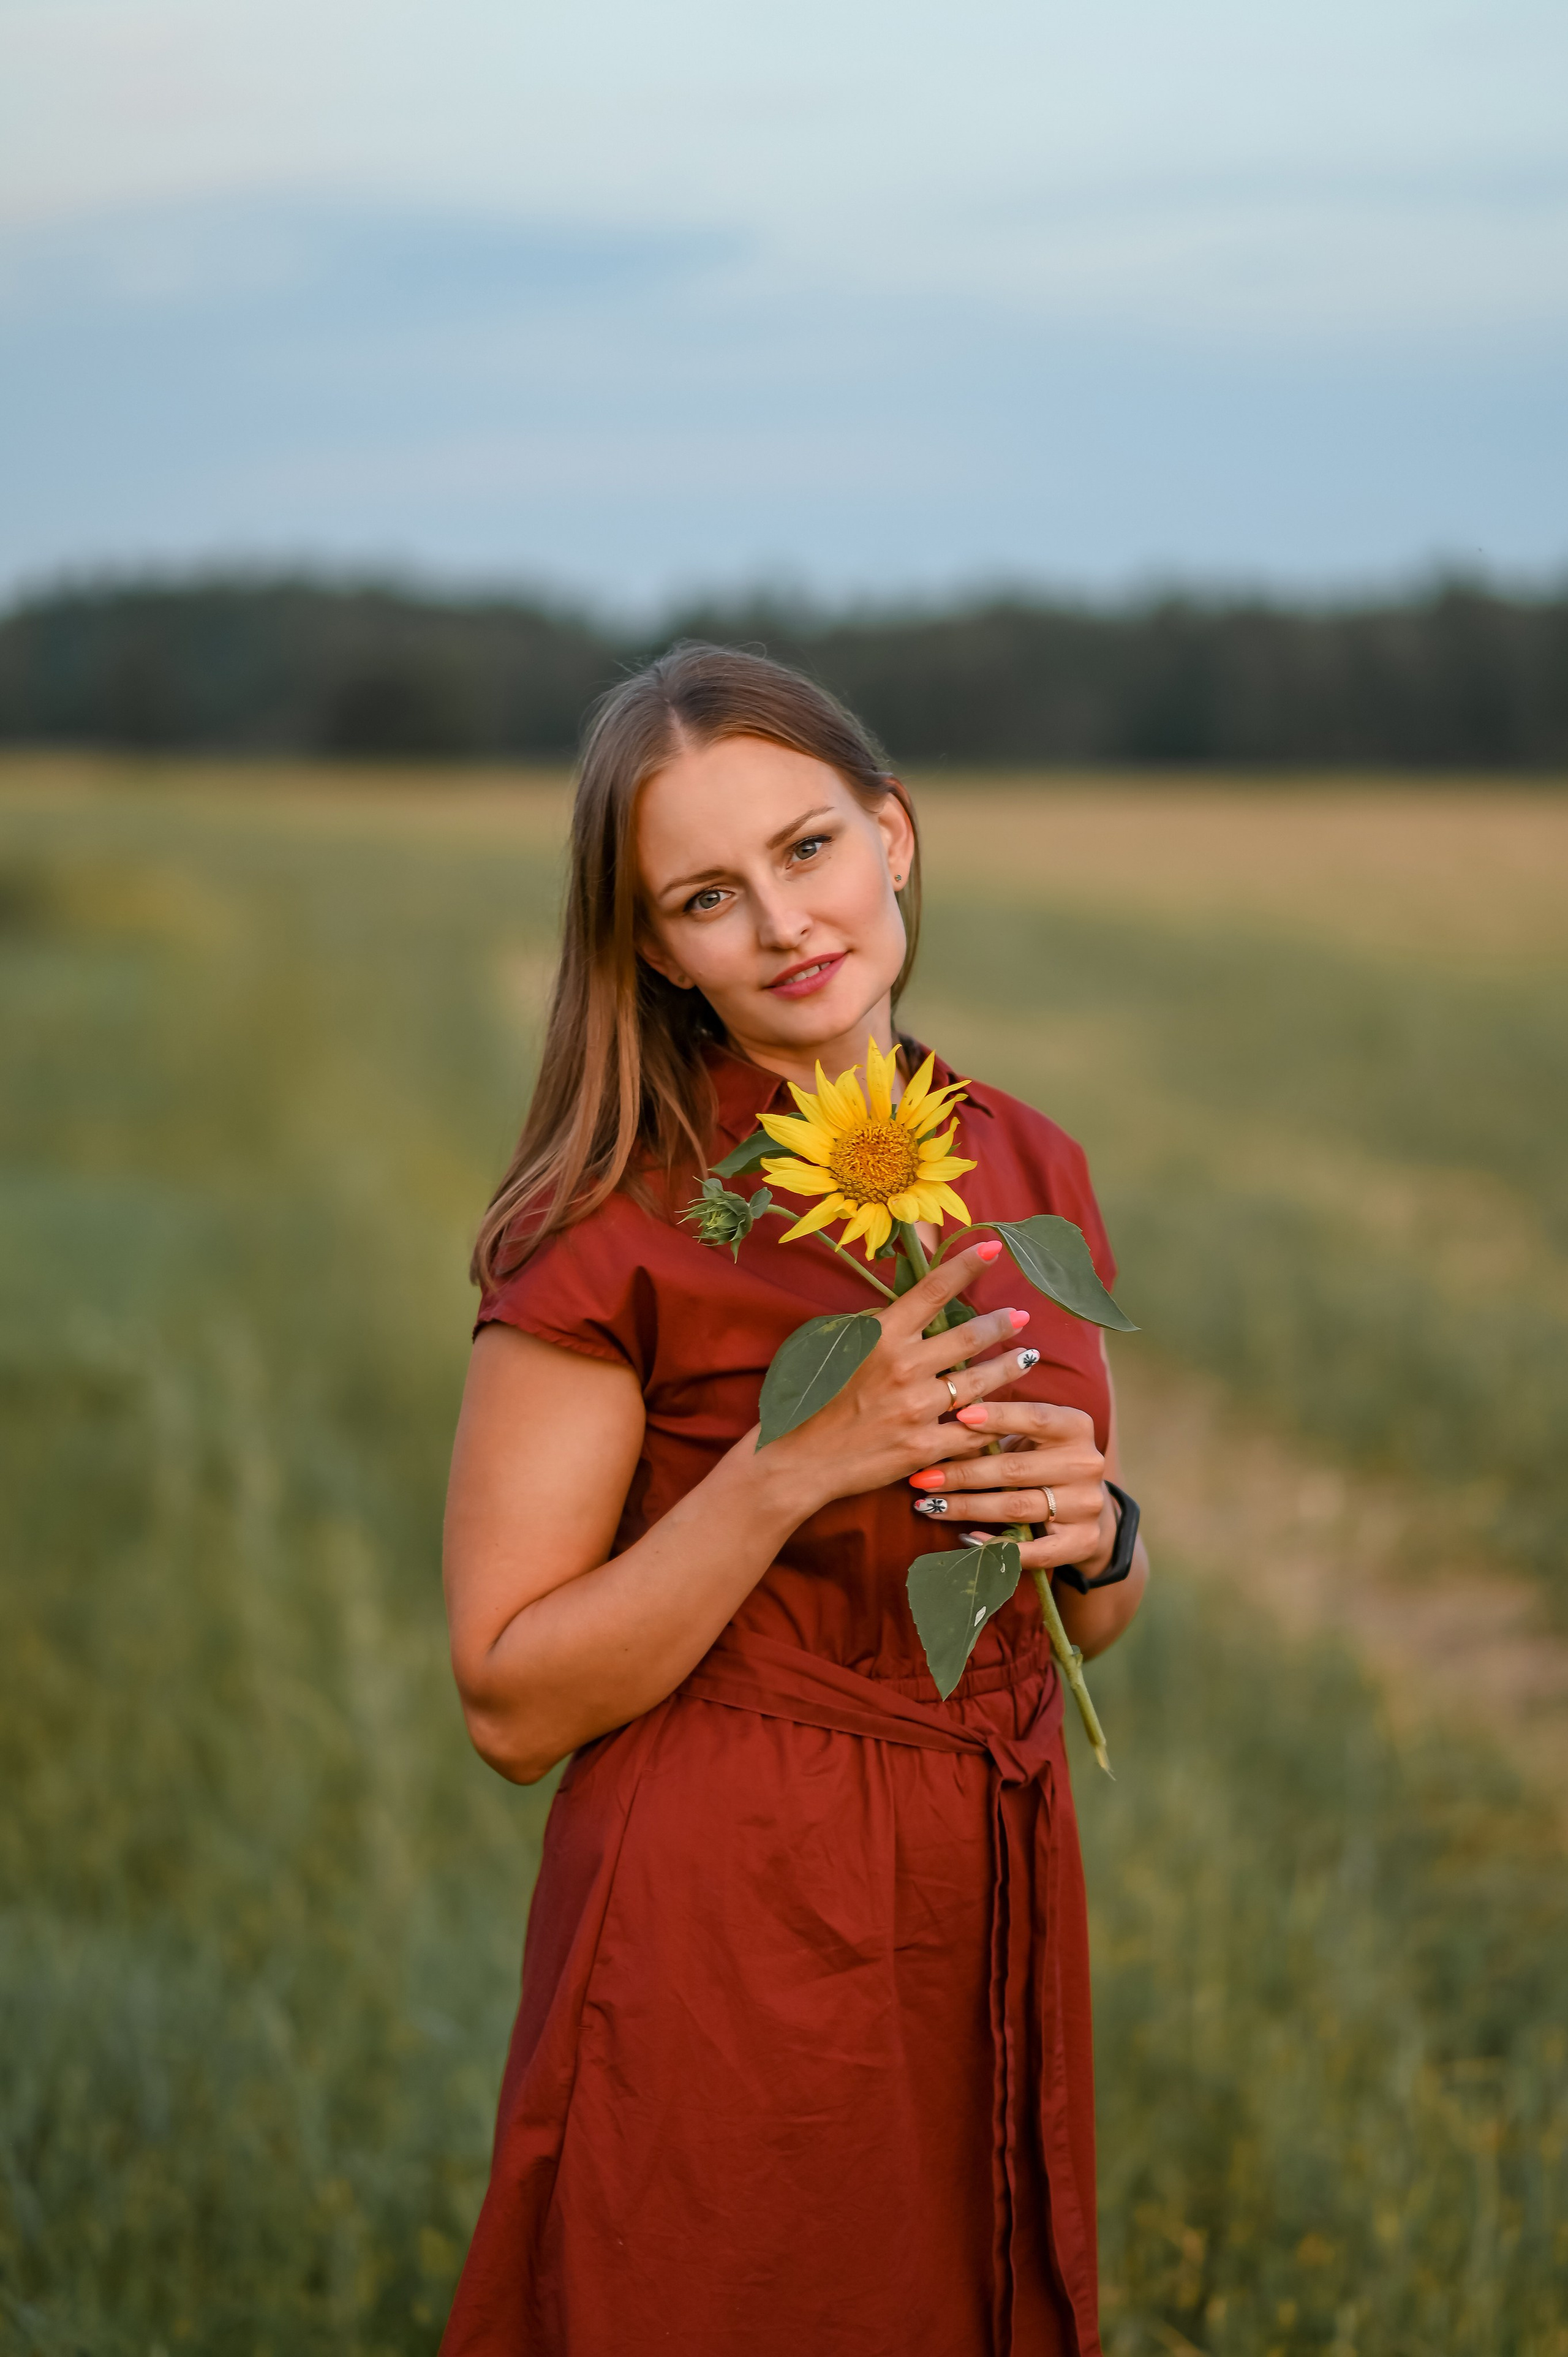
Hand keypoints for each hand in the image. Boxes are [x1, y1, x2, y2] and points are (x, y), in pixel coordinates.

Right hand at [766, 1242, 1038, 1513]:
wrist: (797, 1460)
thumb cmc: (813, 1399)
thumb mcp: (836, 1347)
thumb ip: (877, 1326)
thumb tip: (911, 1306)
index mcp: (881, 1336)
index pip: (932, 1290)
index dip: (966, 1265)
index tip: (993, 1247)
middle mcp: (903, 1368)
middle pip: (968, 1337)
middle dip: (1001, 1323)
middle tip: (1021, 1316)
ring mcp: (916, 1409)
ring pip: (980, 1383)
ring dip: (1009, 1367)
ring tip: (1027, 1357)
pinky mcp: (923, 1446)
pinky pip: (971, 1431)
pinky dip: (992, 1422)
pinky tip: (1006, 1415)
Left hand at [905, 1399, 1114, 1577]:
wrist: (1086, 1504)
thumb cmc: (1041, 1460)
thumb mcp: (1026, 1438)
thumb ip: (994, 1431)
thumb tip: (943, 1427)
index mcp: (1075, 1427)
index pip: (1035, 1417)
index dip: (997, 1416)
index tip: (959, 1416)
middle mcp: (1086, 1464)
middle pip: (1014, 1469)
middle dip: (962, 1474)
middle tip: (923, 1477)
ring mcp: (1086, 1505)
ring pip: (1016, 1507)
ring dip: (966, 1508)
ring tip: (930, 1505)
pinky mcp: (1082, 1541)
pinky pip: (1034, 1550)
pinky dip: (997, 1547)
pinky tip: (966, 1539)